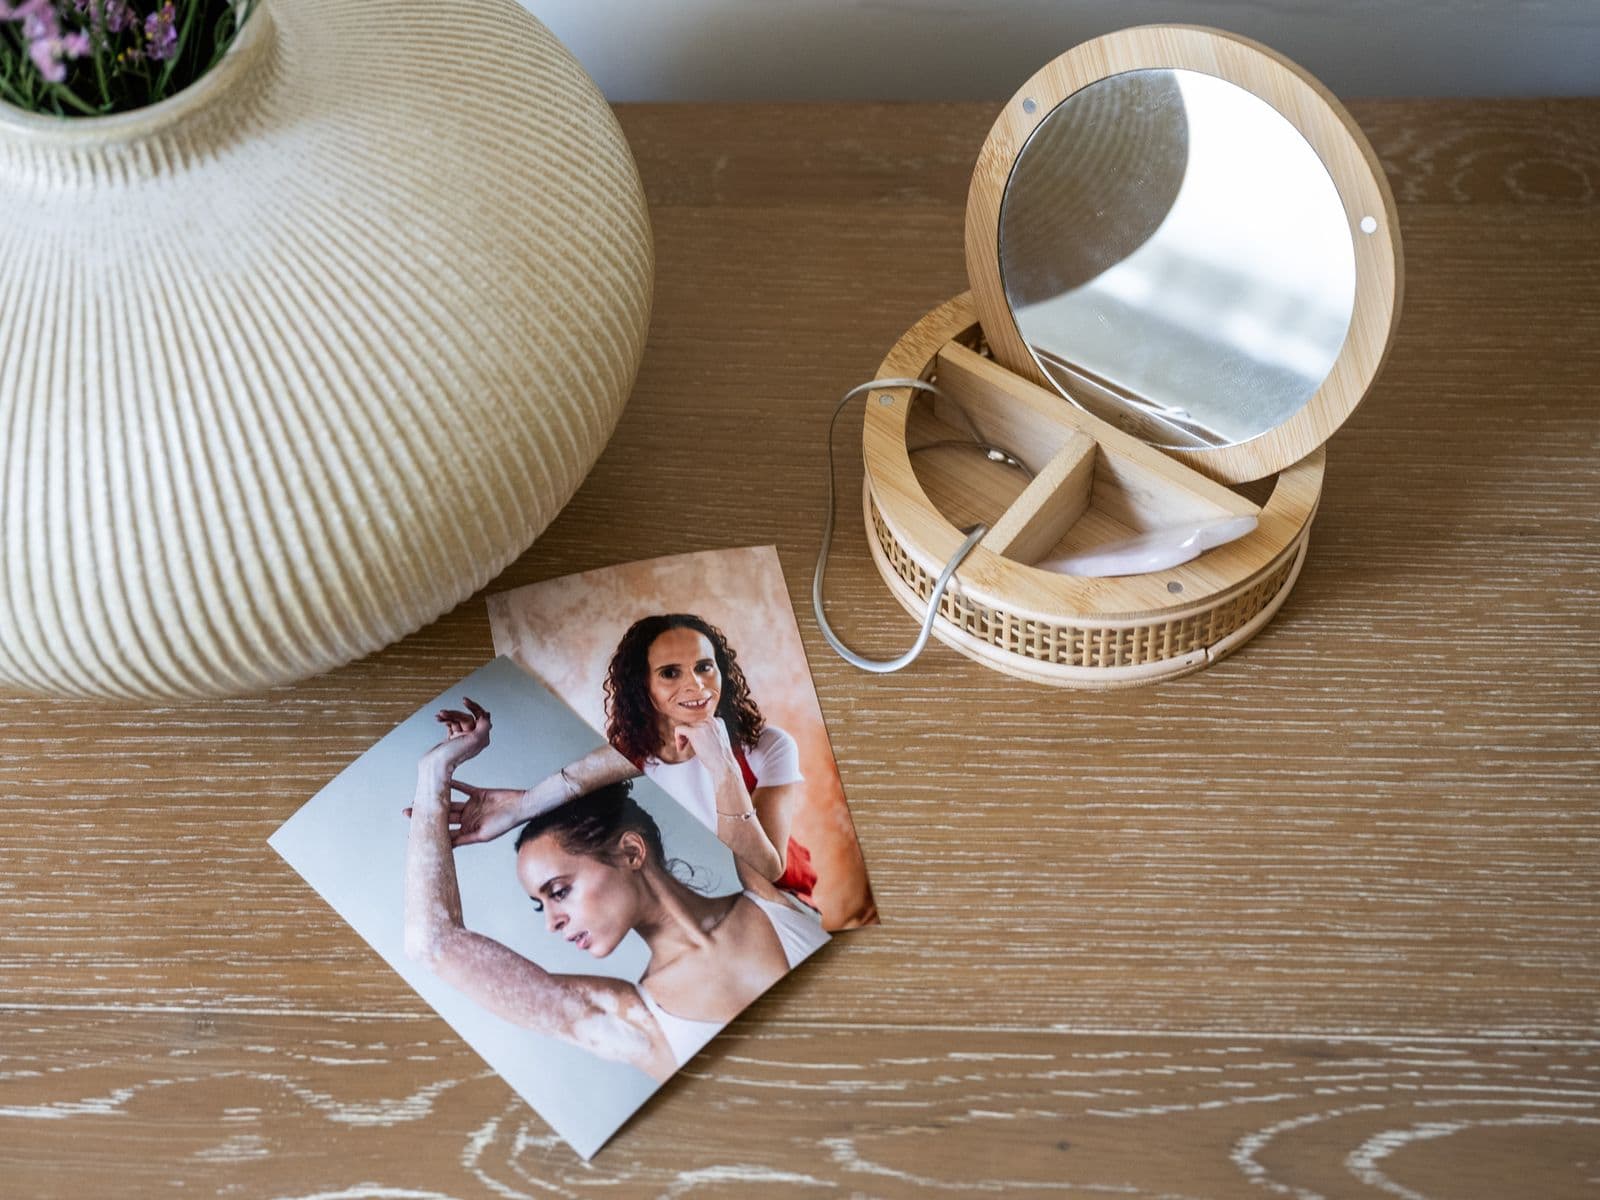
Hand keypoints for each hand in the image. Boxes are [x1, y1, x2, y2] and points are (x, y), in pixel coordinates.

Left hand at [403, 780, 525, 846]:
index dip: (428, 834)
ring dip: (436, 800)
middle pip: (442, 817)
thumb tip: (445, 846)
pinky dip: (453, 784)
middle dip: (425, 815)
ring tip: (419, 797)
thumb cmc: (506, 823)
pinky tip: (441, 781)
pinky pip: (462, 788)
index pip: (444, 834)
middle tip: (406, 813)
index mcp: (468, 832)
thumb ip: (464, 839)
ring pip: (449, 803)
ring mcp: (472, 807)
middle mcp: (467, 820)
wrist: (522, 806)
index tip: (411, 836)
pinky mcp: (478, 794)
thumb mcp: (483, 835)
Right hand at [419, 697, 491, 773]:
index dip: (474, 707)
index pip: (481, 716)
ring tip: (440, 716)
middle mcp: (473, 738)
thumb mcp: (475, 740)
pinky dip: (445, 720)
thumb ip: (484, 726)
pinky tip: (440, 720)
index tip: (464, 701)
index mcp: (481, 738)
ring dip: (448, 716)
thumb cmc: (453, 756)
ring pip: (457, 720)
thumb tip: (487, 715)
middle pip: (466, 717)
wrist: (435, 766)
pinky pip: (451, 725)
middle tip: (445, 712)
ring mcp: (462, 739)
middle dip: (455, 713)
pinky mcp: (451, 740)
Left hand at [672, 715, 736, 774]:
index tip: (695, 742)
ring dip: (682, 737)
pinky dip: (677, 738)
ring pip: (685, 725)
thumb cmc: (720, 758)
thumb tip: (695, 733)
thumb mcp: (717, 740)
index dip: (695, 731)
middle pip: (692, 723)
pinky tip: (681, 748)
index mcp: (718, 721)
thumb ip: (709, 733)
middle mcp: (711, 720)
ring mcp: (703, 725)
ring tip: (683, 747)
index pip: (700, 721)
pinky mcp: (695, 732)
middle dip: (687, 734)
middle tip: (686, 746)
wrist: (724, 765)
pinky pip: (679, 729)